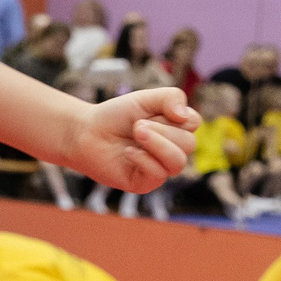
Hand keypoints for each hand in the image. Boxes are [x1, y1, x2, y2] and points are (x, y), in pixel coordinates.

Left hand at [68, 87, 198, 193]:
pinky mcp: (146, 182)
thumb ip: (170, 97)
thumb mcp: (145, 99)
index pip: (194, 123)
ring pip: (178, 162)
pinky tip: (127, 152)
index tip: (154, 111)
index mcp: (175, 129)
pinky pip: (159, 174)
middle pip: (189, 143)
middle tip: (137, 125)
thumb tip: (185, 116)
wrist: (86, 133)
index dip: (177, 115)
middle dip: (162, 130)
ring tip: (136, 133)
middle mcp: (171, 149)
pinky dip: (143, 159)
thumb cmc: (116, 117)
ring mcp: (160, 168)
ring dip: (156, 144)